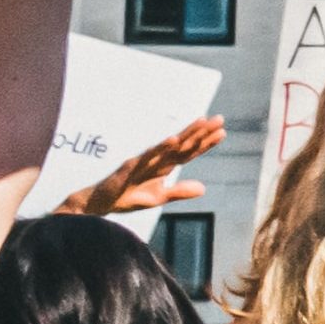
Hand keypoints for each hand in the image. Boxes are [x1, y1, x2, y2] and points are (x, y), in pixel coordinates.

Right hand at [61, 116, 226, 218]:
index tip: (223, 132)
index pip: (189, 152)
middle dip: (201, 132)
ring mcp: (144, 161)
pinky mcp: (130, 166)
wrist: (101, 204)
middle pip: (183, 144)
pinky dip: (160, 148)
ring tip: (201, 122)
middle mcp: (156, 160)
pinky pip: (148, 156)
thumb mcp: (158, 198)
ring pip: (168, 146)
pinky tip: (173, 140)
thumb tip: (203, 188)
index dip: (205, 143)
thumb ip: (179, 192)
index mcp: (164, 166)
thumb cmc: (128, 197)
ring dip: (185, 133)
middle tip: (220, 119)